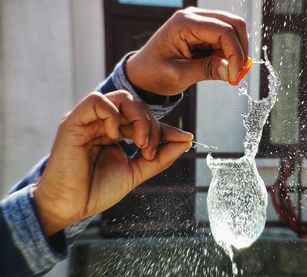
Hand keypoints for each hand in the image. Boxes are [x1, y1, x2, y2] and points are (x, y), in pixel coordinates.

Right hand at [33, 91, 192, 235]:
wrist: (70, 207)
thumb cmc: (98, 190)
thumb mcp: (136, 172)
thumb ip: (160, 157)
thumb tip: (186, 141)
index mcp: (115, 132)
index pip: (145, 120)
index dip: (165, 127)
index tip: (186, 138)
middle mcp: (102, 123)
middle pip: (137, 105)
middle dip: (152, 126)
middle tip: (151, 150)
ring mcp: (88, 120)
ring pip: (121, 98)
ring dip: (139, 119)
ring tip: (140, 143)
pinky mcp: (73, 121)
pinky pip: (96, 101)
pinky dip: (113, 115)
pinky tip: (115, 136)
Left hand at [126, 7, 248, 94]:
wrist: (142, 74)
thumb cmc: (154, 74)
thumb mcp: (179, 75)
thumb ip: (207, 70)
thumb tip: (232, 72)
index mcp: (184, 23)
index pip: (223, 31)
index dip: (235, 53)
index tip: (234, 76)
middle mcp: (193, 17)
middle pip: (233, 24)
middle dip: (240, 50)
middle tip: (237, 74)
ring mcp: (199, 22)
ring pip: (232, 31)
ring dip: (235, 52)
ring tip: (226, 72)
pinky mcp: (203, 32)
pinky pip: (225, 39)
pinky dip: (229, 54)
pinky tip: (220, 67)